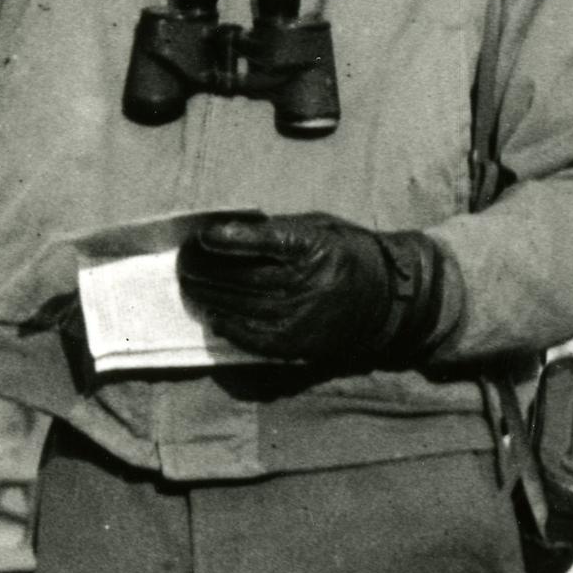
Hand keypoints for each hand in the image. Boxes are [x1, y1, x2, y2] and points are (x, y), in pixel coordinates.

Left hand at [175, 211, 448, 371]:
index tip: (202, 237)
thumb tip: (224, 232)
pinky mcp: (298, 344)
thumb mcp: (320, 229)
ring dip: (208, 295)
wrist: (389, 302)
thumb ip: (276, 230)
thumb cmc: (346, 255)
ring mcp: (302, 317)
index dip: (227, 239)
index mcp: (316, 248)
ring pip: (240, 306)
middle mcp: (309, 284)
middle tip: (183, 261)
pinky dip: (228, 325)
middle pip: (242, 277)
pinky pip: (252, 336)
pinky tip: (213, 314)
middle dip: (205, 268)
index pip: (263, 242)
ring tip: (189, 284)